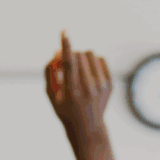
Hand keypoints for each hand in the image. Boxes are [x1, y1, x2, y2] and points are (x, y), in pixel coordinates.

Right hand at [45, 32, 110, 146]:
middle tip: (67, 65)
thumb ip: (49, 72)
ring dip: (82, 56)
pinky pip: (101, 59)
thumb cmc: (65, 109)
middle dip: (71, 55)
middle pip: (78, 55)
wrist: (87, 127)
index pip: (69, 64)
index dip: (66, 46)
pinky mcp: (110, 84)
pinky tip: (89, 72)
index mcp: (72, 92)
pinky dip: (93, 62)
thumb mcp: (51, 94)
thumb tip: (57, 51)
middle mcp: (89, 88)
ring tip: (78, 69)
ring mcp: (102, 86)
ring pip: (90, 54)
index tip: (64, 31)